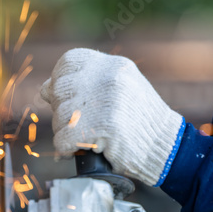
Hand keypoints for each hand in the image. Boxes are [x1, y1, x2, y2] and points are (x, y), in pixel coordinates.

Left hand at [40, 48, 184, 185]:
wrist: (168, 148)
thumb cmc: (140, 123)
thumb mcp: (119, 92)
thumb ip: (87, 85)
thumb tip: (45, 88)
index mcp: (114, 66)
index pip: (70, 61)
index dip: (60, 80)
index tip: (64, 98)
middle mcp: (110, 77)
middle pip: (60, 89)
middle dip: (62, 110)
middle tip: (76, 125)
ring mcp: (108, 100)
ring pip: (61, 116)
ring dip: (65, 133)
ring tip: (83, 139)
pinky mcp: (105, 126)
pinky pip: (65, 137)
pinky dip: (67, 149)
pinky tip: (80, 150)